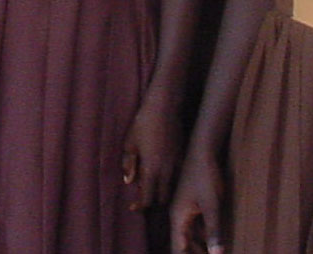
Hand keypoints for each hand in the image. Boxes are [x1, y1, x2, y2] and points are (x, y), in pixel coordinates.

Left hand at [122, 96, 180, 211]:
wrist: (164, 106)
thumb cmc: (143, 123)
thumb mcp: (130, 143)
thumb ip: (129, 164)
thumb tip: (129, 181)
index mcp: (151, 169)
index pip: (148, 198)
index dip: (140, 206)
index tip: (133, 207)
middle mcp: (166, 170)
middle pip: (162, 197)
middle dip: (153, 201)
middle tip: (143, 197)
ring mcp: (177, 163)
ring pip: (173, 187)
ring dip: (164, 191)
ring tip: (153, 186)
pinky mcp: (183, 155)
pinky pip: (179, 175)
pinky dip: (172, 180)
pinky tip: (165, 174)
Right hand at [170, 147, 225, 253]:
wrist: (204, 150)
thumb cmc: (205, 176)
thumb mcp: (212, 205)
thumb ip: (214, 231)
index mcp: (178, 218)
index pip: (178, 248)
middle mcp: (178, 216)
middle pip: (184, 244)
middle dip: (195, 252)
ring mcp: (186, 210)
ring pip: (191, 235)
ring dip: (201, 246)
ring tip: (215, 251)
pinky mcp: (195, 204)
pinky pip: (197, 226)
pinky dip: (205, 235)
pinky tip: (217, 240)